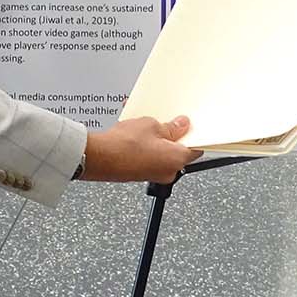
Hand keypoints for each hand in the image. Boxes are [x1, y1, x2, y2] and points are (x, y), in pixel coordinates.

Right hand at [79, 116, 200, 183]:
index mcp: (178, 159)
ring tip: (146, 126)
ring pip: (162, 155)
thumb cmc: (125, 145)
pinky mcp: (139, 174)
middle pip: (178, 151)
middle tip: (165, 122)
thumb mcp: (152, 125)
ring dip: (157, 141)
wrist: (100, 158)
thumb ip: (171, 126)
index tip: (189, 126)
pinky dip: (146, 148)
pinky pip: (149, 159)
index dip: (193, 135)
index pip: (196, 148)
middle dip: (172, 136)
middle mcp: (168, 172)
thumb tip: (180, 125)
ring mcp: (153, 175)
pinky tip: (136, 135)